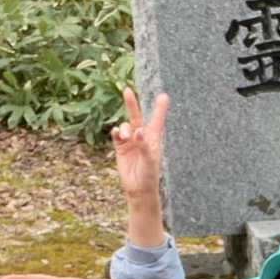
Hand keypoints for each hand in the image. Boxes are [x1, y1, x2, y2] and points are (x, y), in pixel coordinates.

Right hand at [112, 87, 167, 205]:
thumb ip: (144, 145)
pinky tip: (117, 134)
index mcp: (153, 139)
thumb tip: (138, 131)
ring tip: (125, 137)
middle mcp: (141, 138)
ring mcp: (129, 142)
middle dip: (131, 104)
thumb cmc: (149, 175)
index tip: (164, 96)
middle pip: (136, 117)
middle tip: (126, 89)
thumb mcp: (149, 160)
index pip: (157, 121)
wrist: (138, 189)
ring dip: (123, 128)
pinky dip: (116, 132)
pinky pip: (116, 135)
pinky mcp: (120, 148)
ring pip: (124, 126)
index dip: (160, 109)